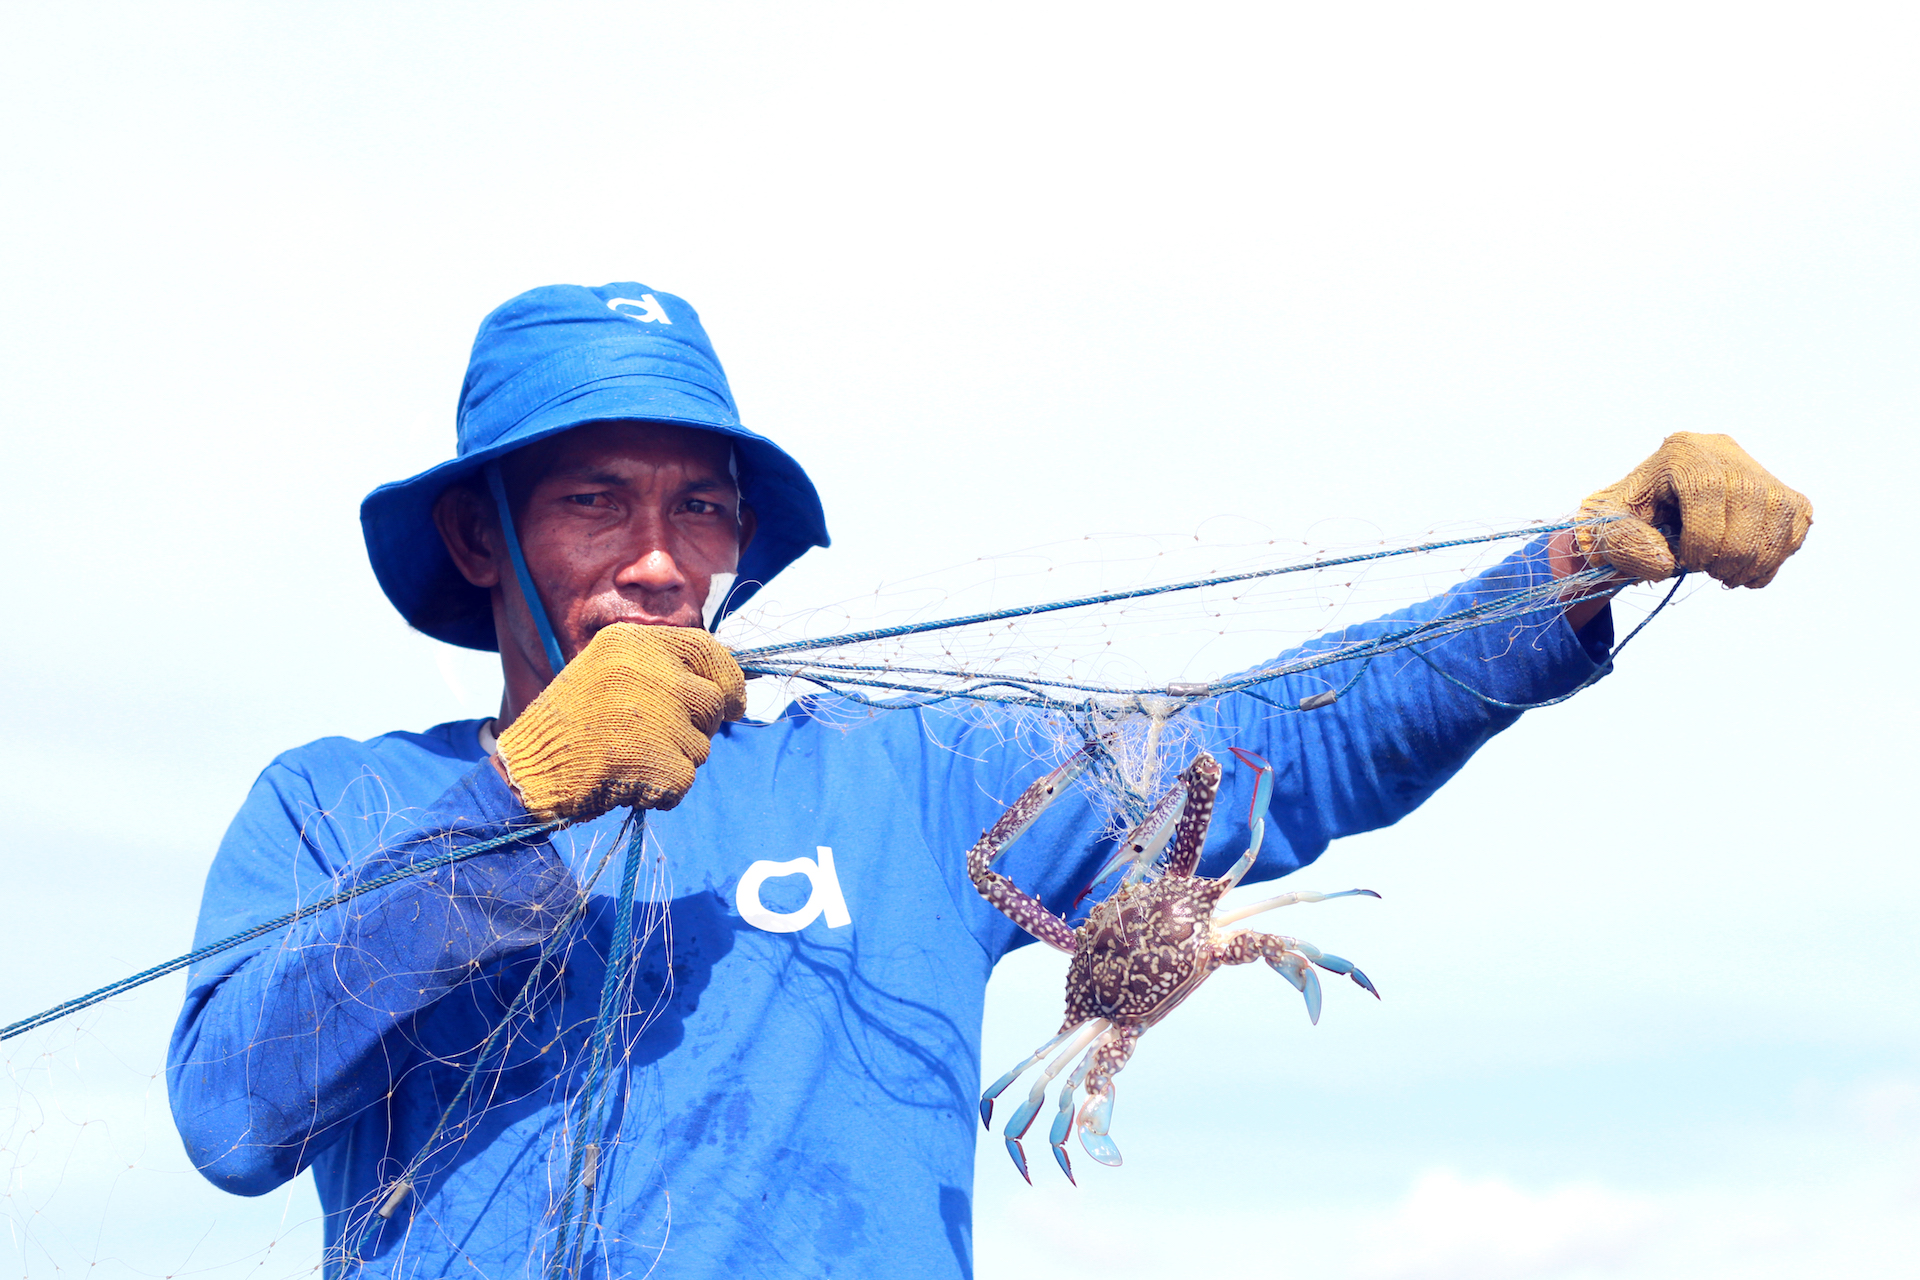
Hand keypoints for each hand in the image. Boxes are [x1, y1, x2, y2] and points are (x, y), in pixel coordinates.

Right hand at [495, 624, 747, 821]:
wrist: (527, 769)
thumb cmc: (571, 725)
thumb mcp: (611, 672)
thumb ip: (662, 671)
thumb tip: (726, 688)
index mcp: (633, 644)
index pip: (706, 649)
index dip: (729, 678)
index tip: (736, 703)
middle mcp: (647, 672)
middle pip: (711, 703)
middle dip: (697, 728)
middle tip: (659, 740)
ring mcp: (651, 716)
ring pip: (700, 747)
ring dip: (674, 761)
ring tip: (629, 757)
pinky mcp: (650, 759)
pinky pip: (683, 781)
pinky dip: (662, 790)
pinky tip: (627, 782)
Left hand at [1577, 433, 1811, 587]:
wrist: (1641, 517)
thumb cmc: (1622, 523)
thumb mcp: (1607, 532)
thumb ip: (1625, 546)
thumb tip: (1666, 563)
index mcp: (1680, 452)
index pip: (1707, 487)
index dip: (1704, 535)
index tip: (1687, 562)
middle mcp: (1721, 450)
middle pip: (1750, 497)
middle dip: (1734, 549)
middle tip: (1712, 573)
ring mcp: (1753, 466)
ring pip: (1781, 509)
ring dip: (1761, 556)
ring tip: (1729, 576)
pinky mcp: (1776, 488)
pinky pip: (1797, 518)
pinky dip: (1779, 552)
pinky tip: (1749, 571)